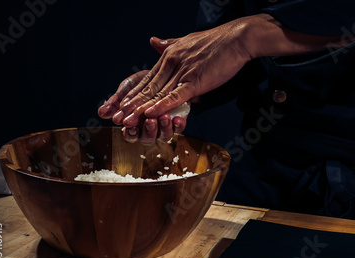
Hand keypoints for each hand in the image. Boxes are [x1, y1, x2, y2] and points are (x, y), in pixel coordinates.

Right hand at [97, 70, 184, 144]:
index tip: (129, 126)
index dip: (130, 133)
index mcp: (134, 124)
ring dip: (164, 129)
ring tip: (164, 117)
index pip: (130, 135)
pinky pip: (180, 129)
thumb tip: (102, 113)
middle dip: (148, 131)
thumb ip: (116, 101)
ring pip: (164, 136)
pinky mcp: (178, 121)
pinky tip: (178, 118)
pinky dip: (179, 125)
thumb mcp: (127, 89)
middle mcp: (149, 129)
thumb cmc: (142, 84)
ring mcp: (164, 127)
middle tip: (149, 121)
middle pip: (147, 139)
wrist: (164, 72)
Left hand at [99, 17, 253, 144]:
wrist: (236, 39)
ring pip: (158, 94)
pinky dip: (163, 105)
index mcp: (169, 55)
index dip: (134, 93)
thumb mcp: (187, 41)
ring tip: (129, 121)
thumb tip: (153, 41)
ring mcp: (183, 71)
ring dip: (142, 109)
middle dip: (133, 105)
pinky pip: (176, 95)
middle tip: (119, 118)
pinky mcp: (195, 80)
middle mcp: (172, 62)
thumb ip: (169, 44)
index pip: (148, 78)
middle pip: (149, 88)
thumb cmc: (216, 42)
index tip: (122, 105)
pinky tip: (153, 113)